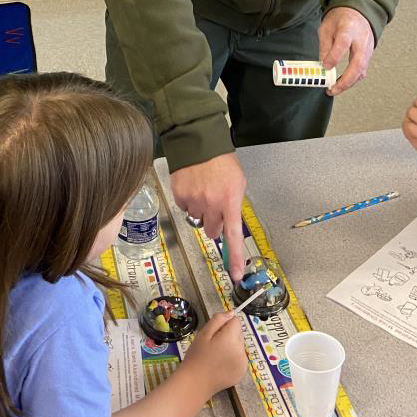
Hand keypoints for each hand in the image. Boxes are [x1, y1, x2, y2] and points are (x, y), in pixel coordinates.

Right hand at [170, 153, 246, 281]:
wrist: (198, 142)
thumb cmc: (221, 161)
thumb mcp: (237, 183)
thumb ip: (233, 205)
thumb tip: (228, 224)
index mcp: (230, 201)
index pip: (233, 236)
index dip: (235, 257)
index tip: (236, 275)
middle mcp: (211, 204)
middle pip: (212, 230)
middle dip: (214, 222)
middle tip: (215, 205)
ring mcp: (193, 200)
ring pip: (197, 219)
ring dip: (201, 210)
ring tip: (203, 189)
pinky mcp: (179, 195)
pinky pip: (184, 208)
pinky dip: (188, 200)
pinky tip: (192, 186)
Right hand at [182, 311, 246, 394]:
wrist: (196, 382)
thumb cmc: (197, 356)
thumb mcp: (204, 333)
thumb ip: (218, 320)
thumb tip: (232, 313)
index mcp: (231, 339)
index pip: (236, 321)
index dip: (225, 324)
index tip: (214, 333)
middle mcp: (241, 350)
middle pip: (239, 334)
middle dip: (229, 335)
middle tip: (213, 345)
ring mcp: (243, 363)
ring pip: (240, 346)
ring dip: (231, 347)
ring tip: (217, 355)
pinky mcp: (242, 372)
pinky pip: (240, 358)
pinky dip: (233, 358)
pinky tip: (221, 364)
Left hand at [319, 7, 374, 95]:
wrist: (358, 12)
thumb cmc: (341, 18)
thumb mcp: (327, 26)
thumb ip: (325, 45)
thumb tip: (322, 64)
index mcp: (348, 28)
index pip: (343, 43)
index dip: (334, 57)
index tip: (325, 67)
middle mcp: (361, 39)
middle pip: (358, 63)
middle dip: (345, 80)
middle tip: (332, 89)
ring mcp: (368, 48)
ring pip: (362, 70)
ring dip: (349, 83)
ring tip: (334, 89)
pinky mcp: (369, 55)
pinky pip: (362, 70)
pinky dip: (353, 79)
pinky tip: (342, 83)